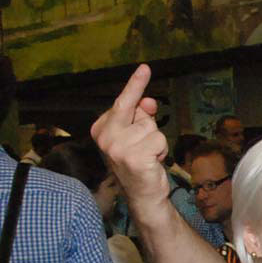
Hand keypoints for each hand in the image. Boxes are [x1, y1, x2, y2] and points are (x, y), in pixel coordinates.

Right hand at [90, 64, 169, 208]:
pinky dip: (161, 150)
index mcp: (100, 128)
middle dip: (147, 122)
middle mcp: (105, 137)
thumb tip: (149, 101)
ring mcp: (118, 148)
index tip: (145, 68)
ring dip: (156, 141)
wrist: (143, 195)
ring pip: (152, 127)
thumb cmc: (140, 162)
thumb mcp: (138, 134)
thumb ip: (141, 115)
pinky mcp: (134, 158)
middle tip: (146, 145)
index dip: (136, 85)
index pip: (122, 101)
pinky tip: (152, 162)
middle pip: (138, 111)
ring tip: (148, 156)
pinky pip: (159, 140)